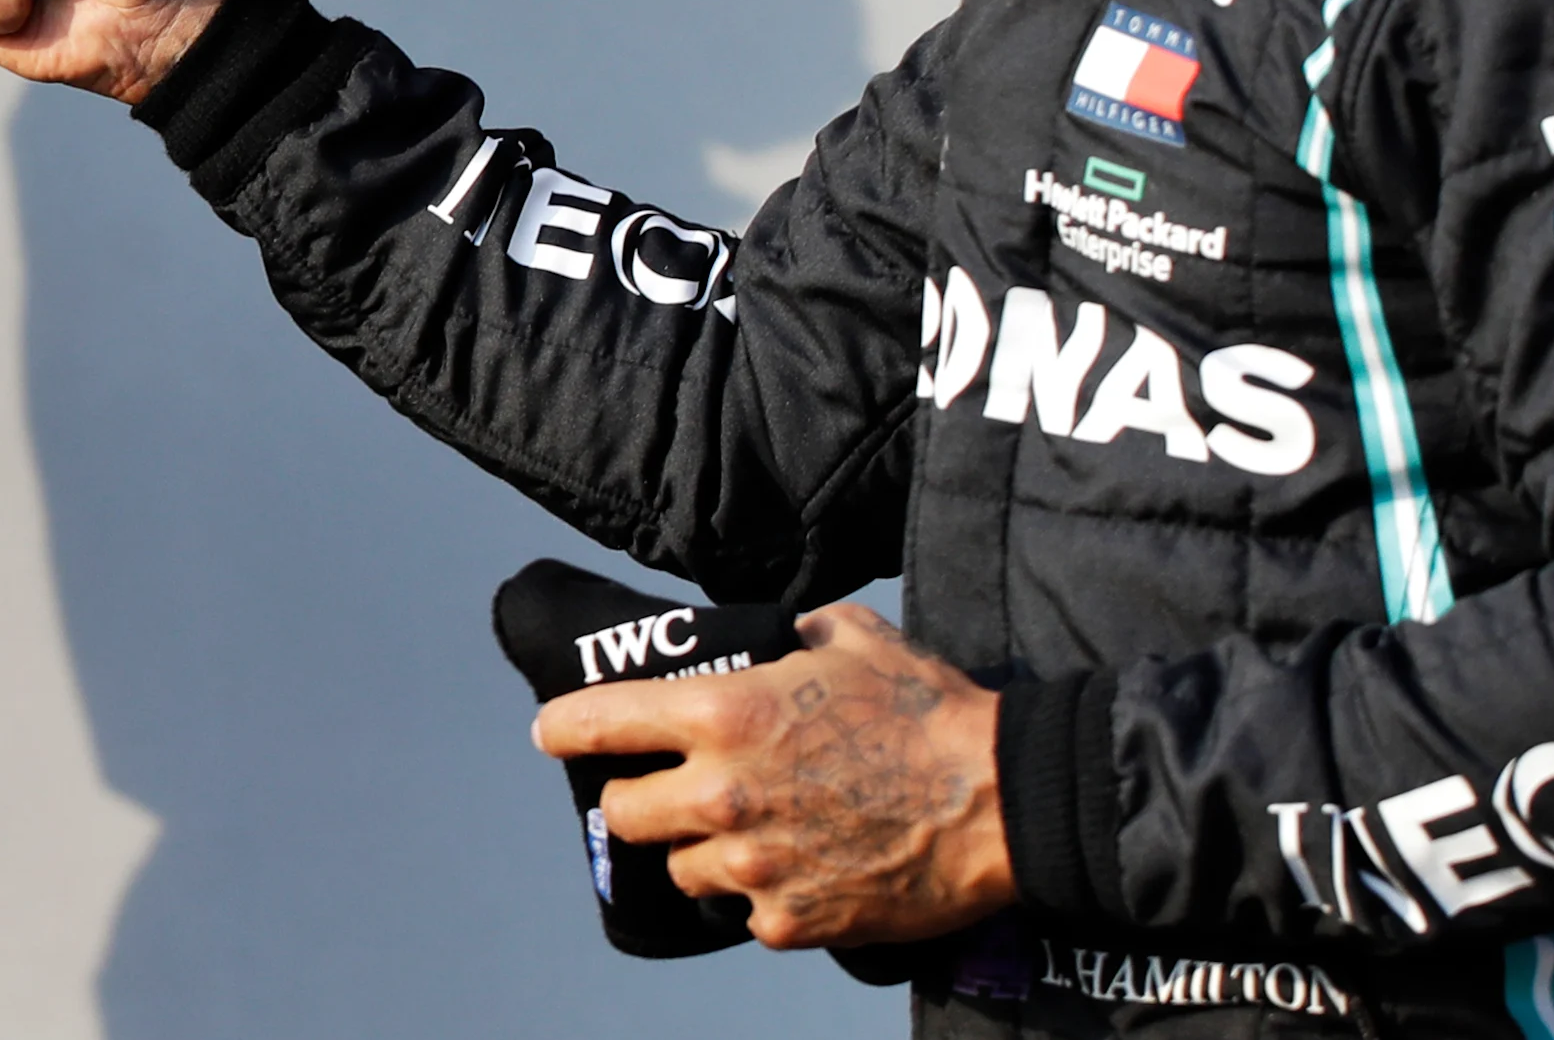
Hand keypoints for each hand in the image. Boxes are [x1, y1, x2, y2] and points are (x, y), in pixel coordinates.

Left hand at [531, 602, 1013, 948]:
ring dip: (700, 853)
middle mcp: (722, 792)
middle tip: (664, 793)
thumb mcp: (851, 637)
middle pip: (622, 812)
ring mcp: (753, 866)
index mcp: (722, 714)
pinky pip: (745, 915)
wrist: (1003, 802)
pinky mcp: (792, 922)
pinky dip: (761, 899)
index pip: (600, 721)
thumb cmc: (929, 711)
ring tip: (746, 836)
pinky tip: (798, 873)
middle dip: (637, 800)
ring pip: (680, 870)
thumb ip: (793, 631)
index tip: (549, 733)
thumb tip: (780, 631)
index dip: (564, 727)